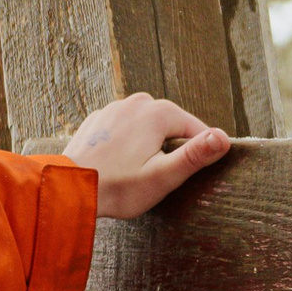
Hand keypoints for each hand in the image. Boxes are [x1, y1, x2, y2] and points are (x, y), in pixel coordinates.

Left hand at [64, 93, 230, 218]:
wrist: (67, 189)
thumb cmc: (118, 188)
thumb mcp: (163, 176)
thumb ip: (195, 155)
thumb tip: (224, 138)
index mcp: (158, 112)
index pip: (197, 130)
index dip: (196, 155)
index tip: (183, 176)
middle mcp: (136, 102)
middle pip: (172, 127)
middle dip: (170, 150)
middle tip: (154, 177)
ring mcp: (113, 108)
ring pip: (147, 127)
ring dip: (149, 147)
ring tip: (136, 172)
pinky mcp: (98, 120)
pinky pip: (125, 130)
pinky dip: (128, 144)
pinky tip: (119, 164)